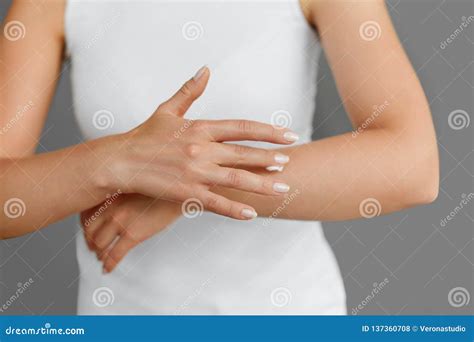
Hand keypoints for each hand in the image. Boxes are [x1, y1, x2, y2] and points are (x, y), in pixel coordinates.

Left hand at [81, 194, 180, 272]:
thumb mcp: (133, 186)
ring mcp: (120, 221)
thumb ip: (119, 197)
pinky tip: (108, 269)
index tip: (88, 233)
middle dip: (91, 243)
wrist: (177, 194)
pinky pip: (114, 255)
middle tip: (94, 248)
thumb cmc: (160, 190)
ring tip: (102, 258)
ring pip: (99, 245)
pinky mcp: (133, 235)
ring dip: (99, 255)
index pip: (85, 215)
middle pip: (90, 231)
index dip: (85, 227)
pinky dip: (109, 264)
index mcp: (110, 195)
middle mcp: (111, 207)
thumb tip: (111, 211)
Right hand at [102, 66, 298, 219]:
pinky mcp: (187, 192)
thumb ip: (189, 90)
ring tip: (283, 187)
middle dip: (270, 158)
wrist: (121, 161)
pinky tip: (252, 214)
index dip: (268, 131)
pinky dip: (235, 209)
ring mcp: (195, 172)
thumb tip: (206, 69)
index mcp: (200, 128)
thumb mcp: (167, 109)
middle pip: (244, 153)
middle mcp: (201, 149)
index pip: (242, 127)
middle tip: (290, 161)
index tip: (288, 134)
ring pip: (236, 178)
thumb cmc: (144, 136)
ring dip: (262, 184)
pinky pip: (216, 203)